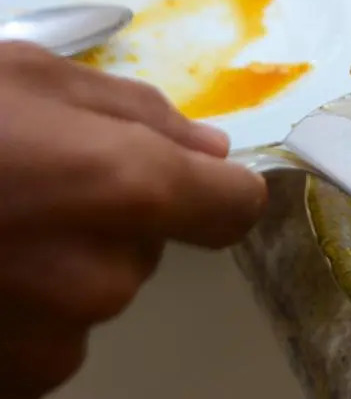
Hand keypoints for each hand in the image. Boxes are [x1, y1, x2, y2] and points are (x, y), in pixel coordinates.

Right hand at [0, 41, 266, 397]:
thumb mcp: (31, 77)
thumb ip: (140, 114)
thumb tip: (211, 148)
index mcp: (127, 187)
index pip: (233, 208)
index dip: (218, 190)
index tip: (198, 182)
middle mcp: (104, 275)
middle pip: (152, 246)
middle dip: (111, 215)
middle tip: (29, 185)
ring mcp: (51, 340)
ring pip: (95, 290)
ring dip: (61, 264)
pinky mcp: (11, 382)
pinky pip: (47, 337)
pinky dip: (20, 310)